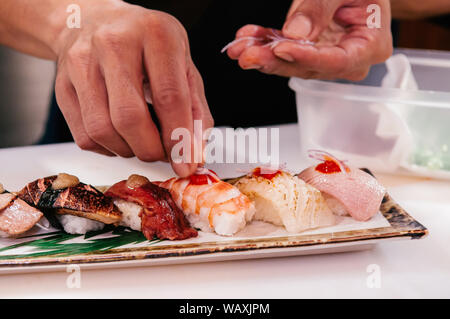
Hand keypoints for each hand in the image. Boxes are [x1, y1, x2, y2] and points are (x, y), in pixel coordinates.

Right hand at [54, 0, 212, 176]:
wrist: (95, 21)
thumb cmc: (146, 45)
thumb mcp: (182, 65)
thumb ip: (195, 111)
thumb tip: (193, 156)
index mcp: (155, 35)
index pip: (169, 97)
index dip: (179, 139)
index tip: (185, 165)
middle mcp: (114, 44)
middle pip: (130, 118)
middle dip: (150, 150)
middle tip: (161, 153)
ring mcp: (82, 63)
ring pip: (102, 130)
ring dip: (128, 150)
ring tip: (141, 141)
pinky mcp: (62, 85)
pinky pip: (84, 136)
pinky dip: (107, 148)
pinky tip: (119, 135)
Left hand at [226, 0, 392, 80]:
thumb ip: (321, 6)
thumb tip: (297, 33)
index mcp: (371, 45)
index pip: (338, 61)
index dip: (306, 58)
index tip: (281, 49)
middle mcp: (350, 58)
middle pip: (309, 67)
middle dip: (274, 60)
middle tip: (247, 54)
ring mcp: (328, 57)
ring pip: (292, 63)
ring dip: (263, 53)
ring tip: (240, 46)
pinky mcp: (311, 51)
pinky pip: (285, 51)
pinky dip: (264, 43)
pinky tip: (247, 38)